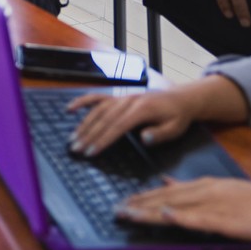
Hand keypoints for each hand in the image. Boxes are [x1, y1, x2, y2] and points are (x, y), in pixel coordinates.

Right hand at [68, 86, 197, 156]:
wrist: (180, 98)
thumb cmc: (177, 117)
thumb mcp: (175, 128)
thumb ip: (160, 134)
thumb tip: (143, 138)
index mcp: (142, 110)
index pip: (118, 126)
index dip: (103, 139)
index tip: (91, 152)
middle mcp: (128, 101)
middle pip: (104, 119)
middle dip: (88, 135)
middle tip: (76, 149)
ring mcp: (121, 97)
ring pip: (98, 110)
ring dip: (84, 124)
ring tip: (73, 139)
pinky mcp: (118, 97)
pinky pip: (98, 97)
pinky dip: (83, 101)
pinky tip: (70, 108)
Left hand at [115, 177, 250, 242]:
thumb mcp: (223, 189)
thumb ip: (193, 188)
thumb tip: (166, 183)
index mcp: (205, 185)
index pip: (166, 191)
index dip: (141, 197)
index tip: (121, 202)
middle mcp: (207, 191)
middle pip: (166, 198)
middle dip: (138, 205)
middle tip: (114, 210)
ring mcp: (217, 205)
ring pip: (177, 207)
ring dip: (151, 211)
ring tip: (128, 214)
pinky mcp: (230, 220)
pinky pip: (201, 219)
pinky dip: (182, 218)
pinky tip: (166, 217)